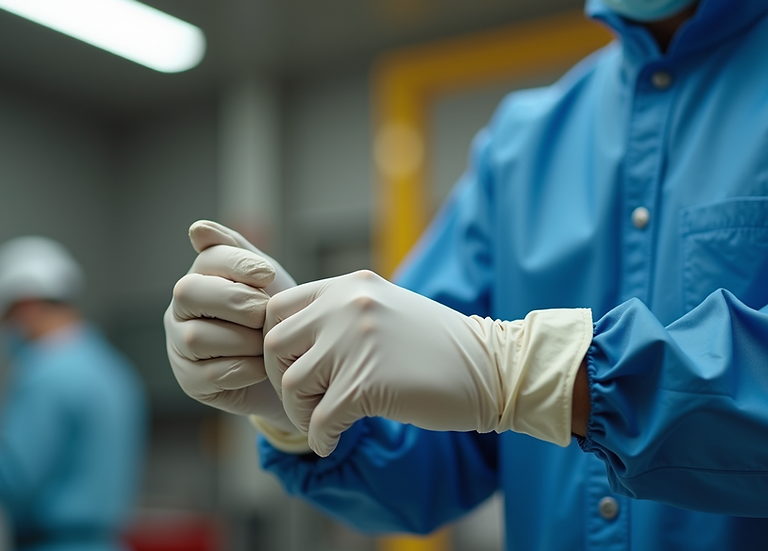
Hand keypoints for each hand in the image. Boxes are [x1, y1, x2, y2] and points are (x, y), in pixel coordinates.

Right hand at [164, 220, 296, 432]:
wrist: (291, 366)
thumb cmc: (274, 316)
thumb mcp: (267, 280)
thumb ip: (238, 251)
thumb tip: (196, 229)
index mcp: (202, 277)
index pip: (208, 258)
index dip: (237, 263)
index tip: (267, 275)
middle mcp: (182, 309)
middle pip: (188, 292)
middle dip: (234, 300)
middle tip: (264, 311)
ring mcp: (180, 345)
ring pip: (197, 337)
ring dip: (242, 340)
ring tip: (265, 343)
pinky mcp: (190, 380)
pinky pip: (210, 374)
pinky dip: (244, 370)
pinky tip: (261, 367)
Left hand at [263, 270, 591, 456]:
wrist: (493, 368)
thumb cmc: (440, 348)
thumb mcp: (385, 311)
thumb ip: (341, 316)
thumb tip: (290, 346)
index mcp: (351, 286)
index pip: (278, 307)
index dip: (277, 344)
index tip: (296, 368)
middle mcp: (348, 306)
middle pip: (275, 344)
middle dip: (283, 379)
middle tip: (307, 400)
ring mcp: (356, 342)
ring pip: (293, 384)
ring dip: (302, 412)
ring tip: (326, 421)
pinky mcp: (367, 383)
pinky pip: (319, 420)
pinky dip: (320, 438)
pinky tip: (334, 441)